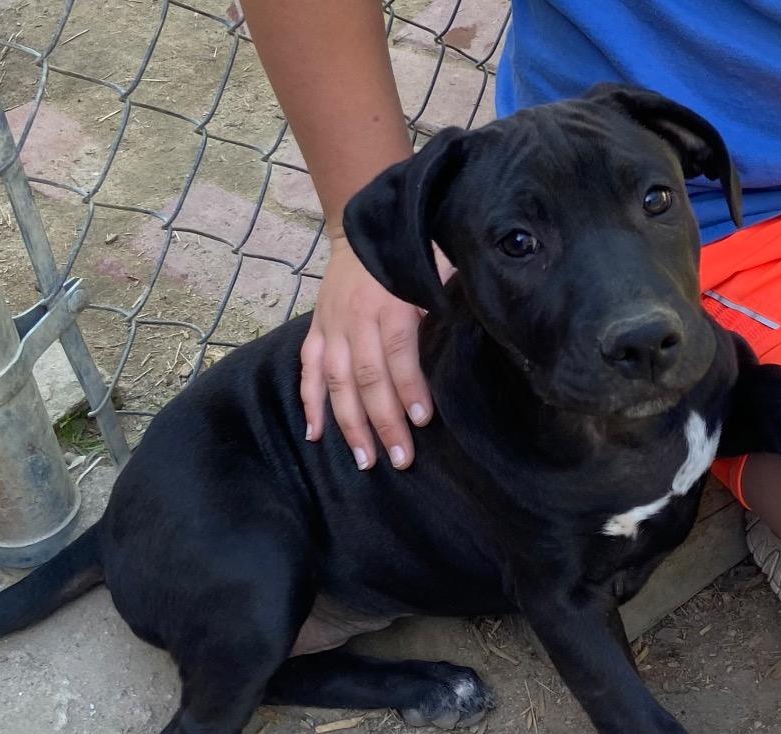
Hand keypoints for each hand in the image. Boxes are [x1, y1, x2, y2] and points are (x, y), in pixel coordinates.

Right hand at [300, 235, 437, 468]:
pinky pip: (309, 371)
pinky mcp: (316, 330)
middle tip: (400, 458)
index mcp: (391, 303)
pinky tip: (316, 435)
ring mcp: (332, 326)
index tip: (423, 419)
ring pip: (337, 382)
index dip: (409, 386)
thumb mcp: (434, 271)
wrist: (362, 227)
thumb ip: (445, 304)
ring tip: (365, 460)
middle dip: (384, 421)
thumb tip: (470, 336)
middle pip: (368, 377)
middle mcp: (357, 318)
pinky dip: (310, 403)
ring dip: (349, 424)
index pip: (399, 351)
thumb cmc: (410, 254)